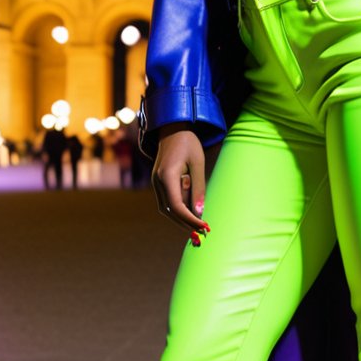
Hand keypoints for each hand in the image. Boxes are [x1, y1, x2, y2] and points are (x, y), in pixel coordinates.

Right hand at [152, 125, 209, 240]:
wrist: (172, 128)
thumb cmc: (188, 143)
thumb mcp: (198, 164)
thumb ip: (198, 188)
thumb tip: (199, 212)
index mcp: (167, 176)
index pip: (177, 206)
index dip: (190, 220)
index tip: (204, 226)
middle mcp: (157, 181)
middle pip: (169, 211)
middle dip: (186, 223)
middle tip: (202, 232)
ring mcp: (155, 182)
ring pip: (166, 208)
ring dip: (181, 218)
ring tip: (198, 225)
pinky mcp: (158, 182)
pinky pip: (166, 201)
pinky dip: (178, 209)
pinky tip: (190, 212)